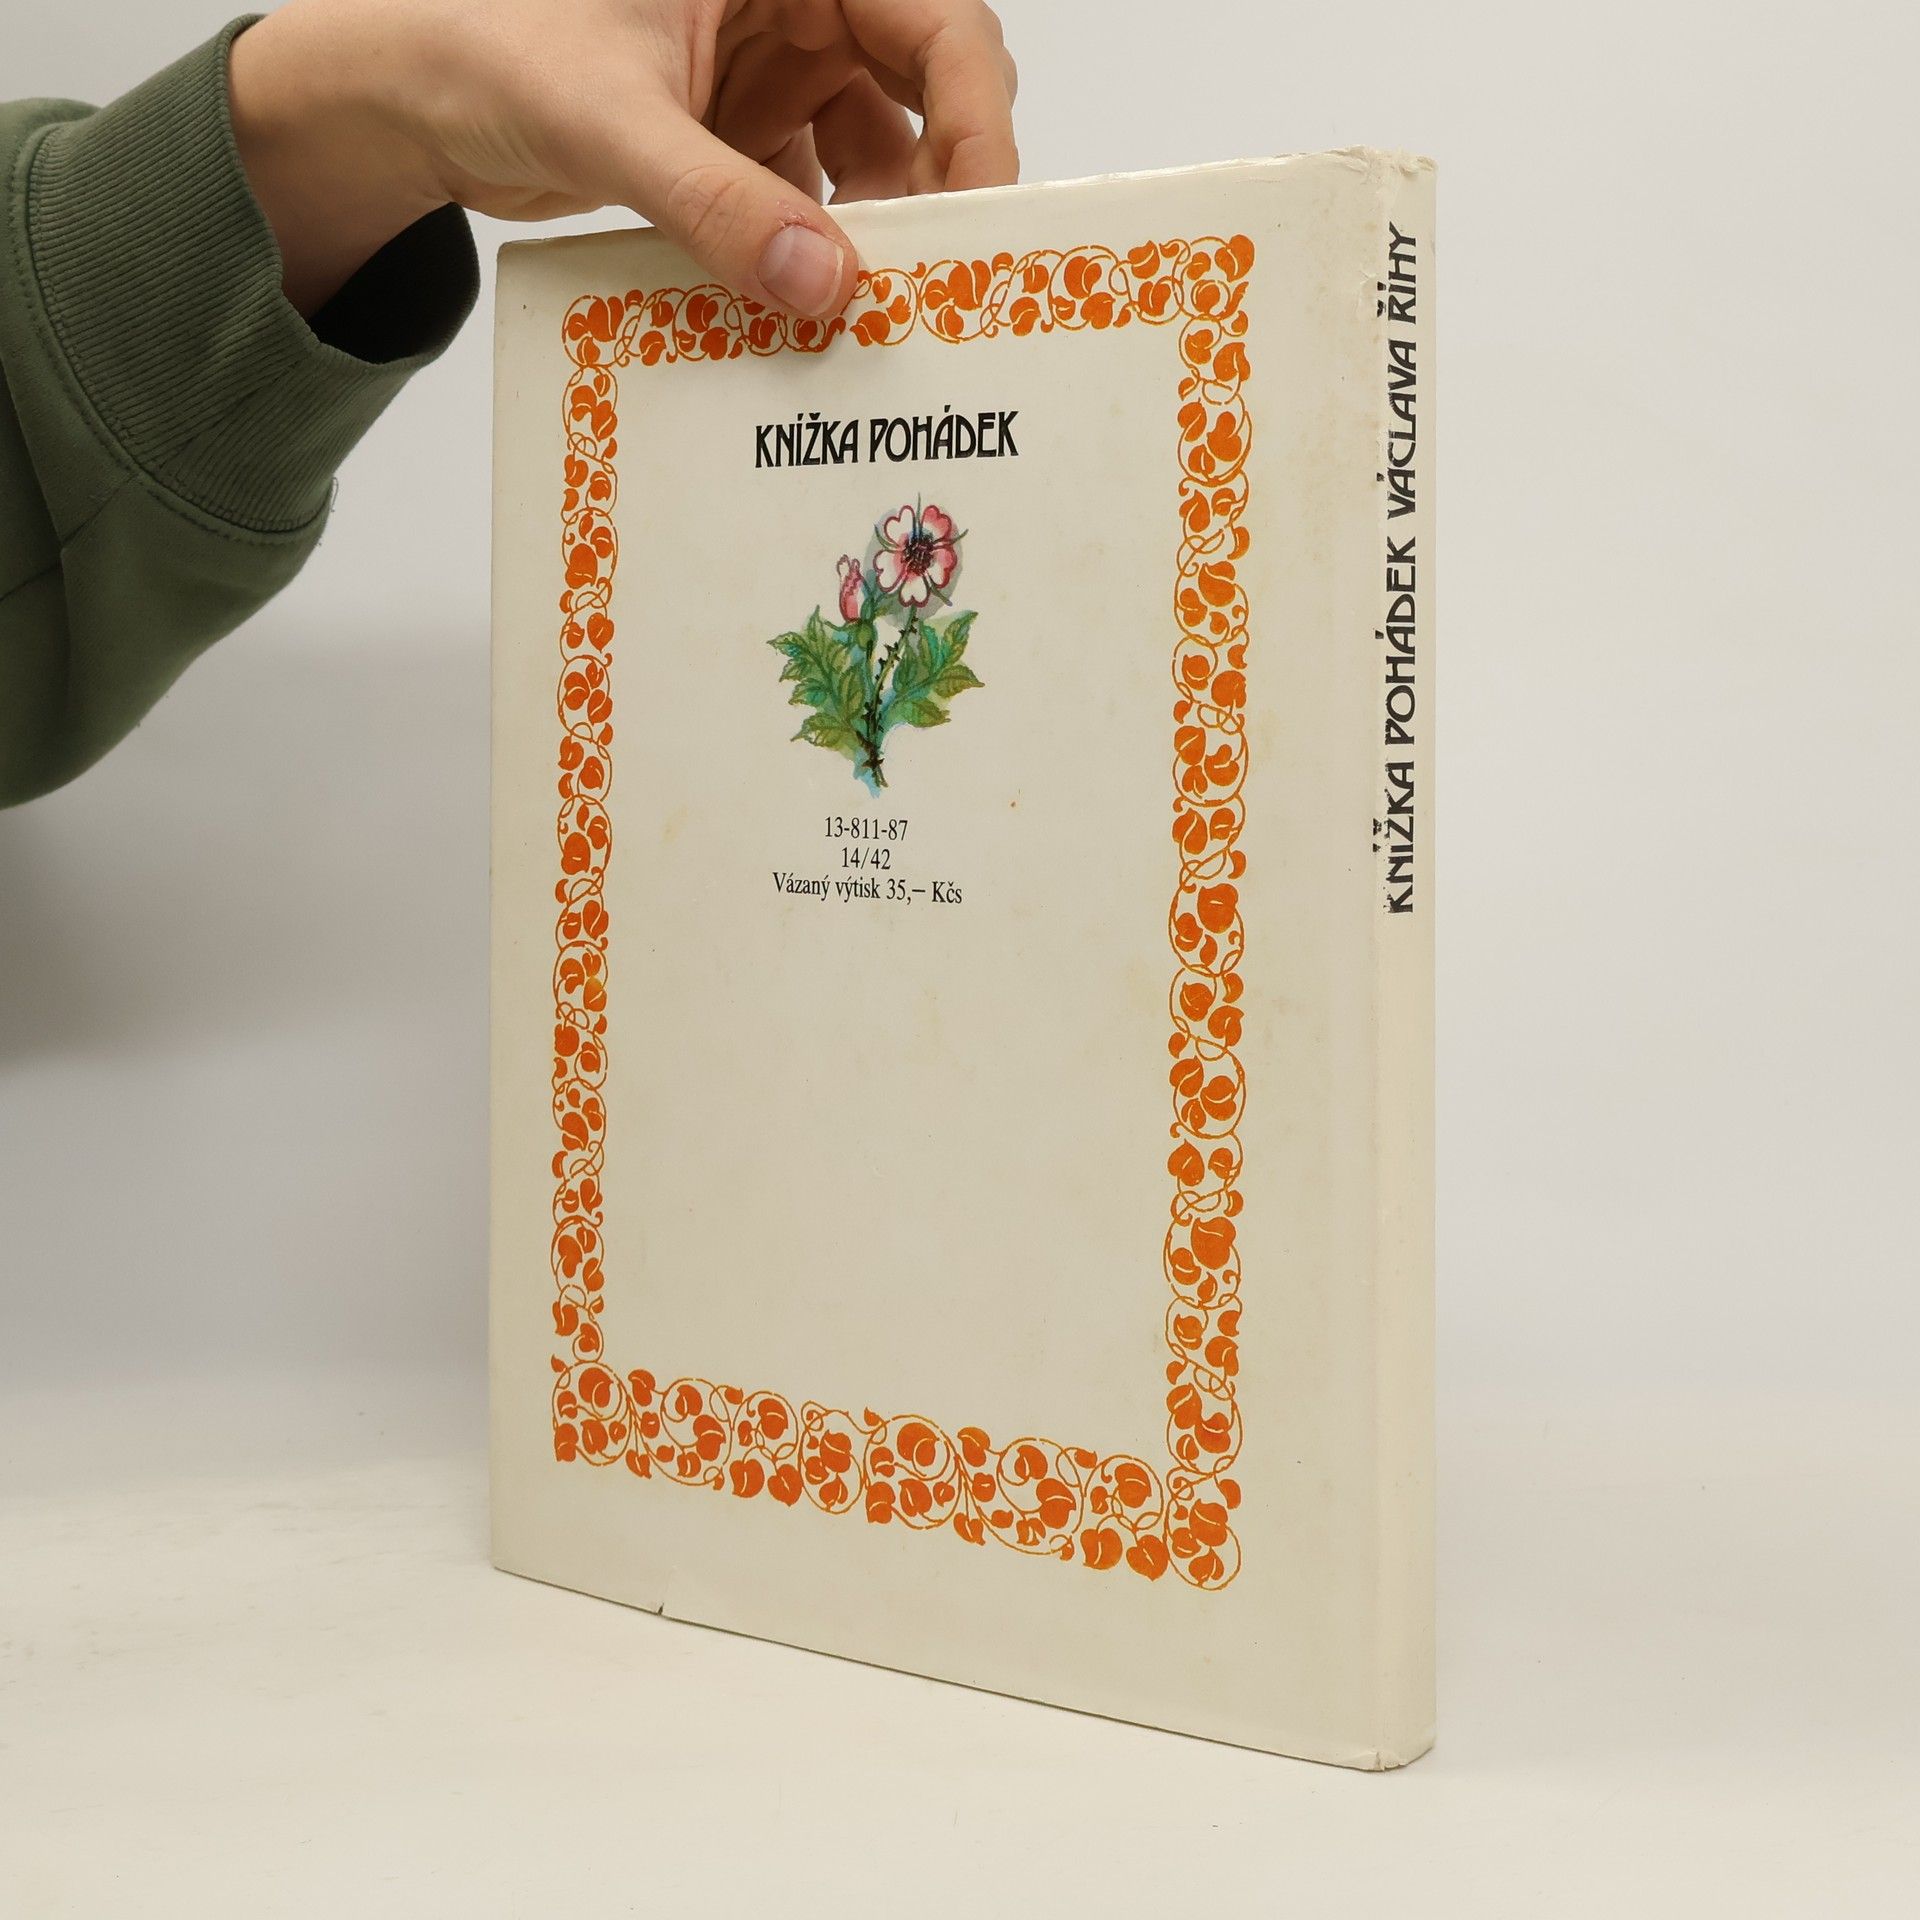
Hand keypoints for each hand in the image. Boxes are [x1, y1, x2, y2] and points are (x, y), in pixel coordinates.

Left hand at [229, 0, 1017, 317]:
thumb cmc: (483, 49)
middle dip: (936, 183)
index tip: (983, 211)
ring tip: (869, 312)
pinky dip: (816, 254)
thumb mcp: (607, 121)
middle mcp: (792, 2)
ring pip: (876, 154)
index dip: (976, 113)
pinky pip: (814, 200)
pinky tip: (807, 310)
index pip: (933, 17)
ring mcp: (771, 72)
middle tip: (937, 280)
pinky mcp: (743, 137)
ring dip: (876, 232)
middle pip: (924, 88)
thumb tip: (826, 285)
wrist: (410, 100)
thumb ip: (717, 202)